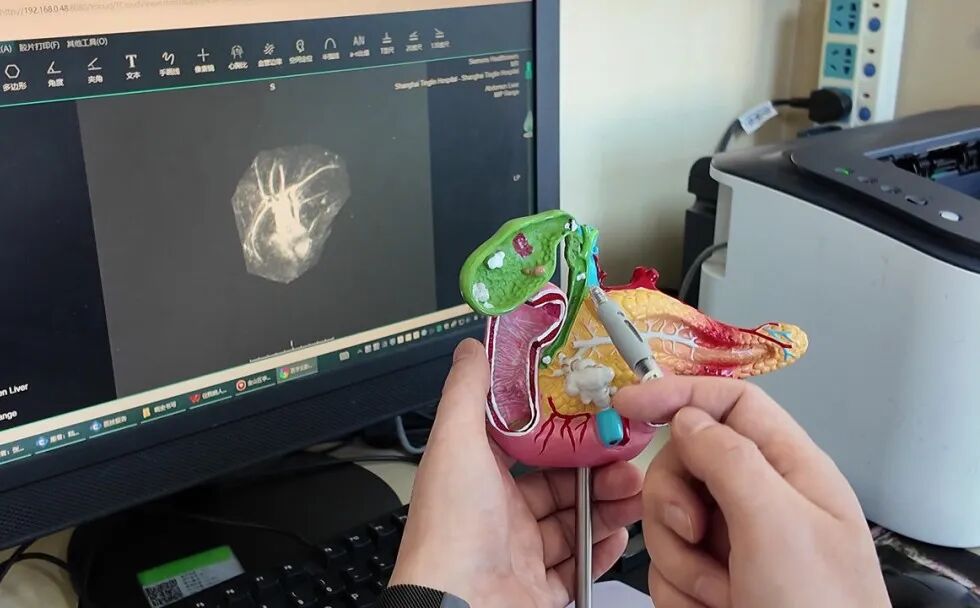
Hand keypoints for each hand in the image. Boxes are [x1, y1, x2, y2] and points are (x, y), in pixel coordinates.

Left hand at [390, 338, 642, 607]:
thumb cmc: (450, 532)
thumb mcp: (454, 443)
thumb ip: (467, 392)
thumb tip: (472, 347)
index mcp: (477, 479)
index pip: (527, 445)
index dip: (563, 430)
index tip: (597, 415)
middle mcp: (497, 515)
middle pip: (559, 485)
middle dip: (598, 469)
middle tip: (629, 456)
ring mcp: (519, 555)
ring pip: (574, 523)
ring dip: (609, 505)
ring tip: (636, 491)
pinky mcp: (538, 591)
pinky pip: (578, 568)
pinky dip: (603, 552)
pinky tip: (623, 534)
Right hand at [613, 376, 888, 607]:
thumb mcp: (775, 522)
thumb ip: (728, 457)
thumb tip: (687, 419)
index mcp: (790, 470)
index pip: (729, 404)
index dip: (680, 394)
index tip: (630, 402)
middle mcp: (759, 500)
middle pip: (685, 463)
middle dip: (674, 502)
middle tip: (695, 534)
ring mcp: (734, 543)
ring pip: (666, 519)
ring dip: (680, 560)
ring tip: (722, 592)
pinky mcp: (712, 580)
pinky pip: (664, 566)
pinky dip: (681, 591)